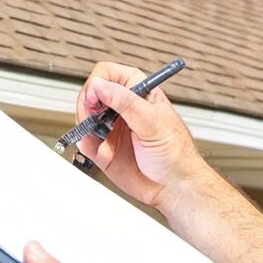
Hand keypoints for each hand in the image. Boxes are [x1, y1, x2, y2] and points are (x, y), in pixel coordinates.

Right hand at [74, 62, 206, 211]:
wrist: (174, 189)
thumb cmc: (176, 155)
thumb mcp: (153, 123)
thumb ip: (125, 102)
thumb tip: (100, 85)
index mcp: (139, 94)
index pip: (110, 74)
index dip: (98, 83)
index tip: (95, 98)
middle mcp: (124, 110)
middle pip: (92, 94)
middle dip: (87, 105)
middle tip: (93, 118)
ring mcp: (113, 129)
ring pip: (85, 117)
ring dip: (86, 125)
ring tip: (96, 137)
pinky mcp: (105, 150)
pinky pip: (86, 141)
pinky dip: (86, 144)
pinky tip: (97, 149)